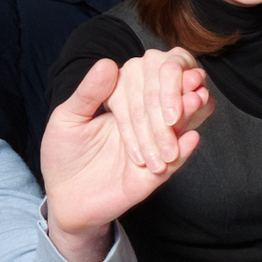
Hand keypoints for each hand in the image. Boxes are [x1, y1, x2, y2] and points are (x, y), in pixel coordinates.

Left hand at [39, 57, 208, 256]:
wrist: (63, 198)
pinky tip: (192, 137)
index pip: (145, 89)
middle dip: (181, 94)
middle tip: (195, 81)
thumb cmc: (63, 155)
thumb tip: (107, 62)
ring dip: (189, 115)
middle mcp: (144, 127)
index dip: (160, 80)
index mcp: (125, 108)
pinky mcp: (154, 177)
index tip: (174, 67)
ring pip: (177, 131)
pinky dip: (185, 150)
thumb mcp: (68, 119)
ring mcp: (152, 151)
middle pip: (168, 107)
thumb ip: (88, 94)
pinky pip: (174, 163)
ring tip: (198, 100)